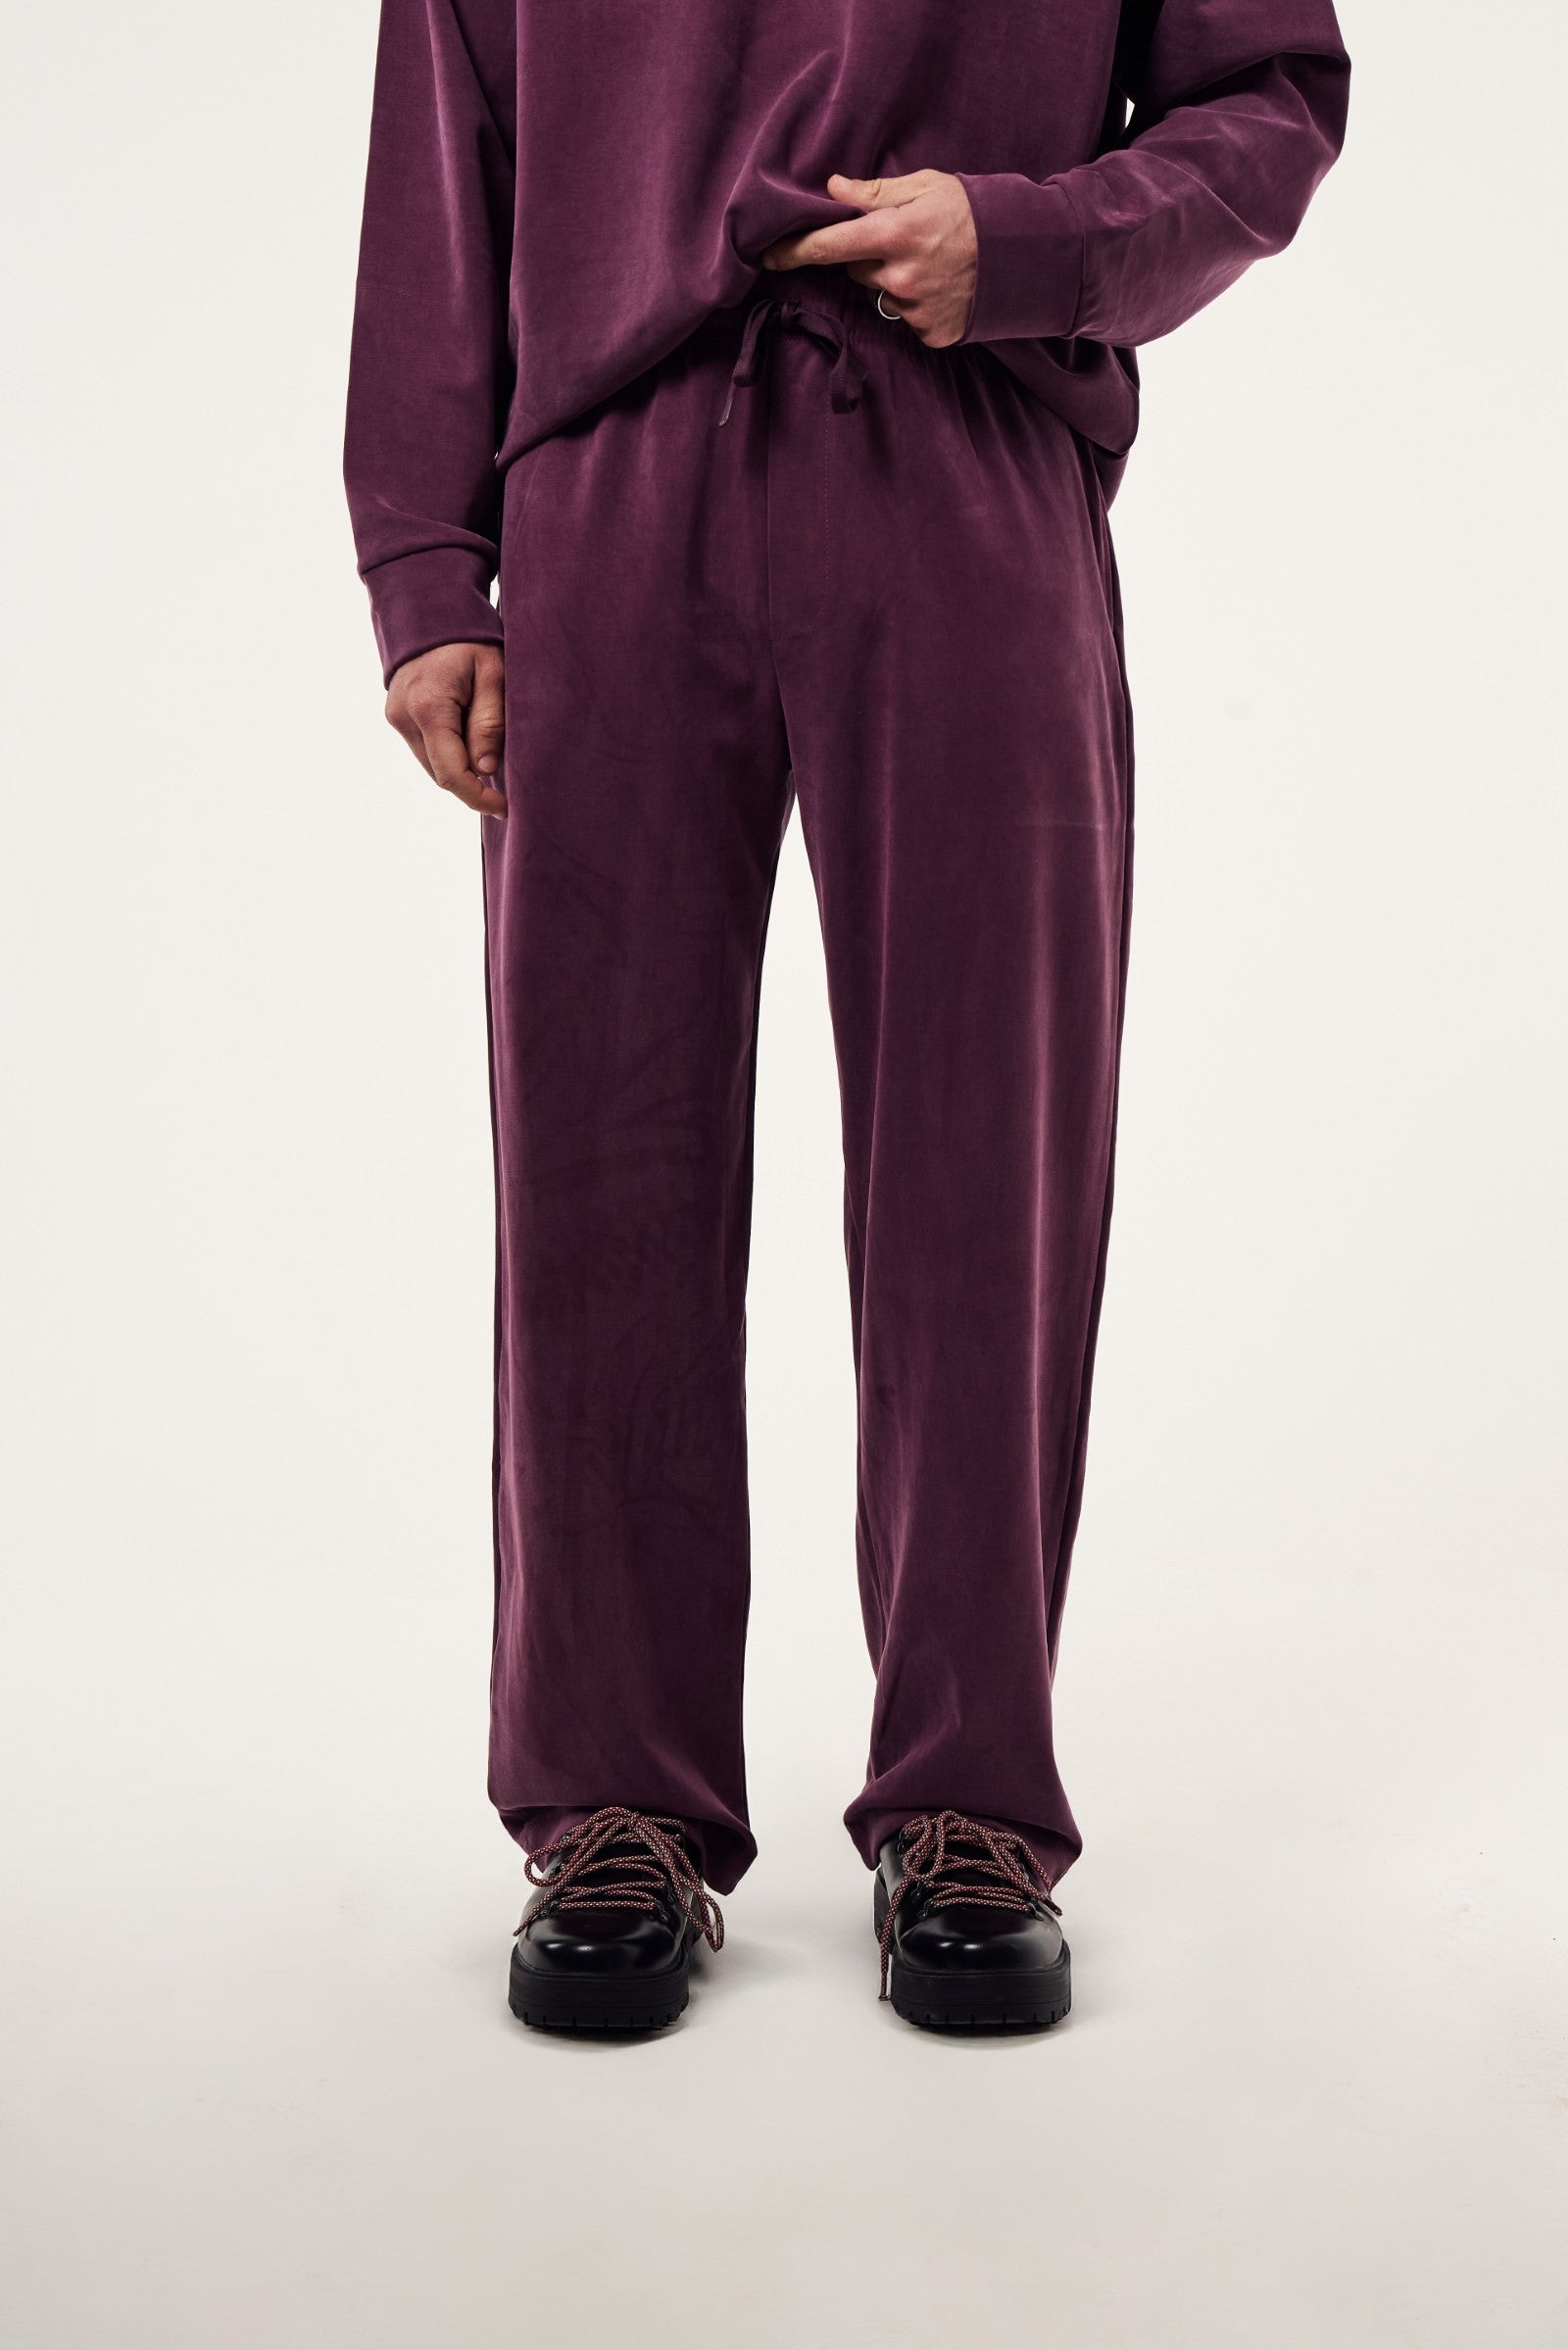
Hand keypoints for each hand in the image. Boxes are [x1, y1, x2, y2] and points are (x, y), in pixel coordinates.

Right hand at [385, 641, 505, 818]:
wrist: (431, 612)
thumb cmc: (470, 638)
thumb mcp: (494, 674)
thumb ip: (489, 723)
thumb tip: (485, 770)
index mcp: (428, 707)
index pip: (451, 773)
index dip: (478, 797)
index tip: (504, 807)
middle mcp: (403, 717)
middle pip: (440, 773)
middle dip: (472, 784)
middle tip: (505, 787)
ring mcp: (395, 717)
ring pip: (432, 764)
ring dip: (461, 768)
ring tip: (489, 751)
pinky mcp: (396, 717)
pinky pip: (425, 749)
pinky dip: (449, 753)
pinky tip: (470, 738)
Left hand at [760, 171, 977, 348]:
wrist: (1025, 254)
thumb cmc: (973, 211)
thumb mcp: (927, 186)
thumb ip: (876, 193)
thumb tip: (833, 190)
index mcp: (895, 235)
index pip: (830, 246)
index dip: (795, 251)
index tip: (767, 257)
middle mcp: (900, 277)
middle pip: (857, 272)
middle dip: (870, 257)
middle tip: (905, 240)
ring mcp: (916, 309)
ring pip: (881, 296)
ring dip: (894, 282)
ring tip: (931, 263)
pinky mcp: (932, 334)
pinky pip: (907, 319)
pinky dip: (917, 305)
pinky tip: (942, 287)